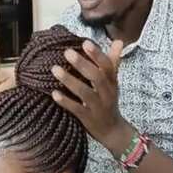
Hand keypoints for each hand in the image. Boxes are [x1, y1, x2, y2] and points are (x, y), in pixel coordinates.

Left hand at [51, 40, 133, 155]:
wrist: (113, 131)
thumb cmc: (109, 101)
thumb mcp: (113, 82)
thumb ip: (113, 62)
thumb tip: (118, 41)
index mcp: (111, 82)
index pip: (107, 66)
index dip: (97, 54)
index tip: (85, 42)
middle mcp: (107, 93)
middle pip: (96, 77)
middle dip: (82, 64)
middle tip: (67, 52)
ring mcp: (98, 107)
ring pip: (85, 93)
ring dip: (69, 80)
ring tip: (54, 69)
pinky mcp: (88, 119)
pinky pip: (77, 109)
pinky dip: (66, 101)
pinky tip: (54, 93)